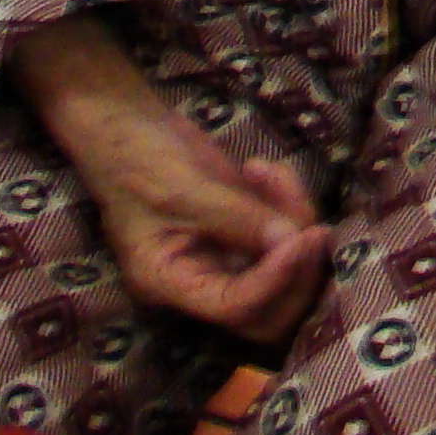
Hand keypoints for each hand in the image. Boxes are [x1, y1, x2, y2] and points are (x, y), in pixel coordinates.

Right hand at [16, 22, 333, 340]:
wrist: (127, 124)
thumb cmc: (136, 157)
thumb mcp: (180, 187)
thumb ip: (235, 217)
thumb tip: (292, 240)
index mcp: (170, 283)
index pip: (236, 306)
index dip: (275, 278)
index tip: (303, 237)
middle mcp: (201, 280)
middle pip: (270, 310)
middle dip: (299, 269)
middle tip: (308, 223)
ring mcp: (226, 256)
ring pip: (286, 270)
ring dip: (296, 222)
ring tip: (271, 174)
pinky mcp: (244, 229)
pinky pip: (285, 233)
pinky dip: (289, 202)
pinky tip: (263, 169)